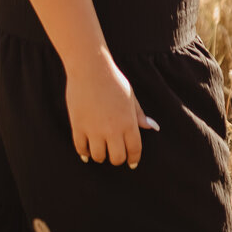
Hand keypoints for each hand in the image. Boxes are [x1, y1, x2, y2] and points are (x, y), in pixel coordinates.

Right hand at [65, 52, 159, 167]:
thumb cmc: (113, 80)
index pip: (134, 150)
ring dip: (100, 156)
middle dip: (116, 159)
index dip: (133, 159)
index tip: (131, 163)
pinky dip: (84, 152)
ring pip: (98, 156)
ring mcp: (94, 129)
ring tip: (100, 150)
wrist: (90, 68)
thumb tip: (153, 127)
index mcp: (129, 123)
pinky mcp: (78, 126)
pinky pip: (80, 148)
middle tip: (114, 155)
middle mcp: (112, 130)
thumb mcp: (131, 96)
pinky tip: (86, 152)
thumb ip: (140, 115)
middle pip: (116, 158)